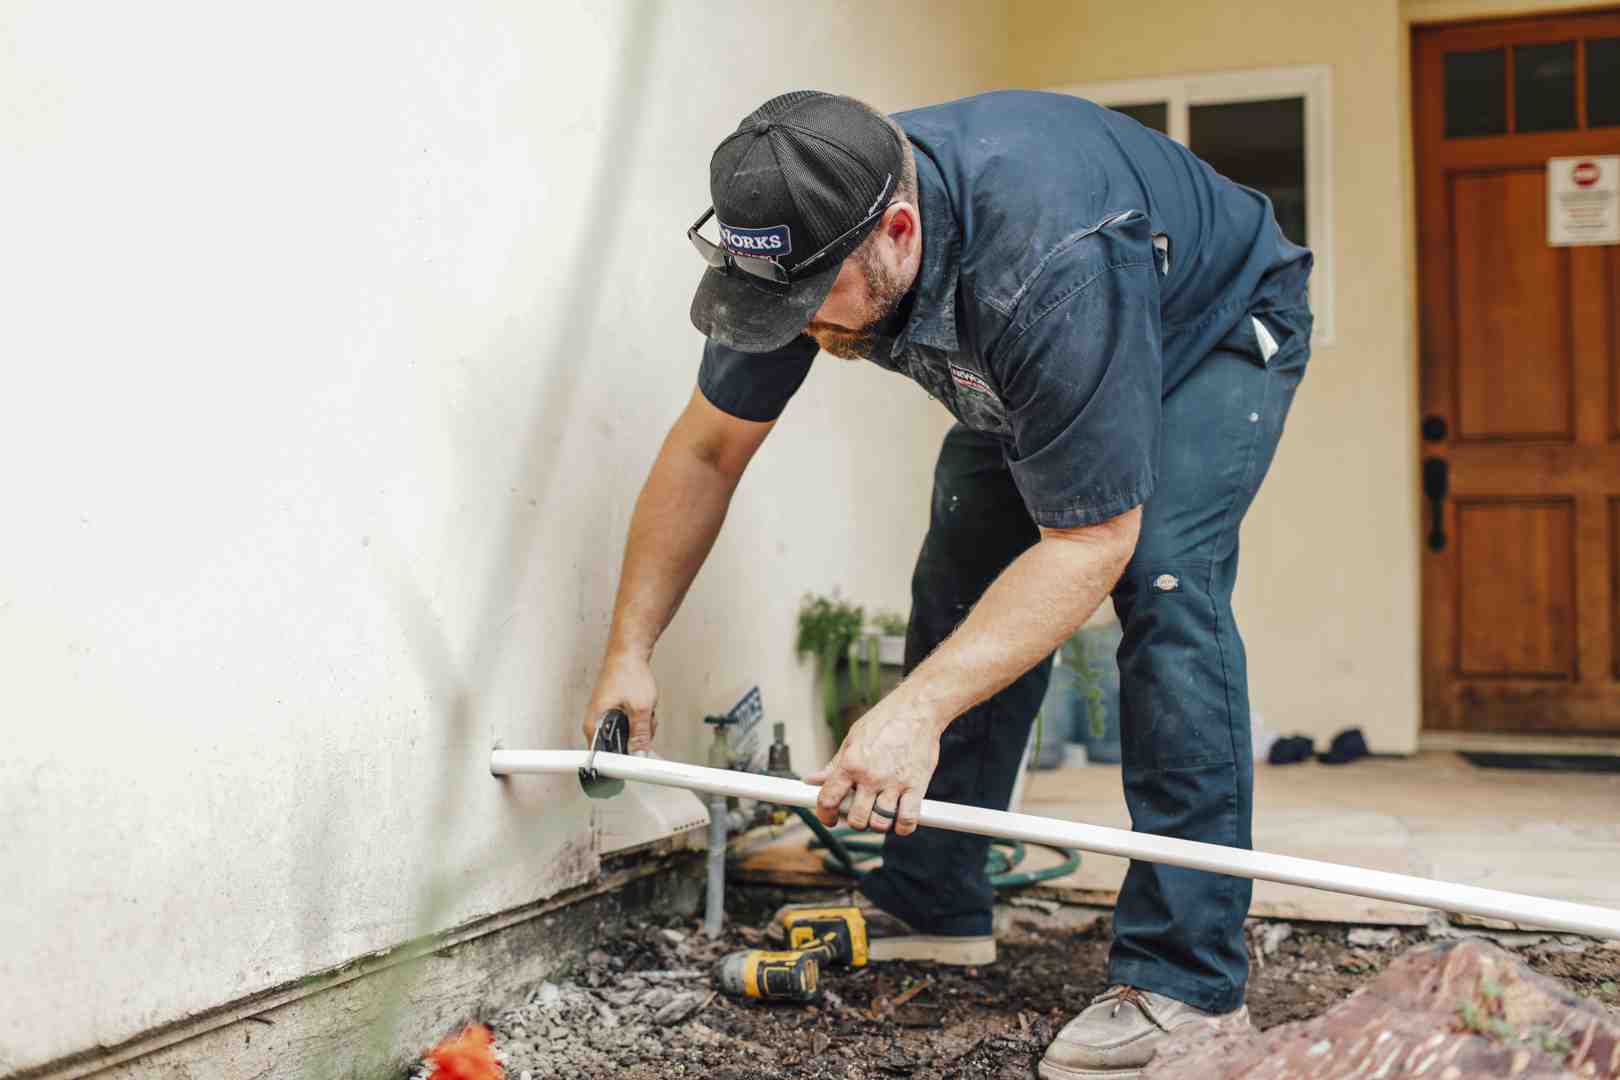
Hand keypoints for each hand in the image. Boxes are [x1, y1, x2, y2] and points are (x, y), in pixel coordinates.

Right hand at [584, 650, 657, 750]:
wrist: (628, 652)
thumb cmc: (627, 673)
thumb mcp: (640, 708)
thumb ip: (641, 735)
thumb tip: (640, 754)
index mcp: (594, 725)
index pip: (603, 757)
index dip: (622, 761)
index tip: (636, 760)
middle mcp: (595, 723)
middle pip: (618, 747)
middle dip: (637, 738)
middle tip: (644, 720)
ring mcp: (604, 718)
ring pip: (627, 736)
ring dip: (641, 726)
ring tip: (642, 708)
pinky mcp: (613, 713)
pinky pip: (629, 725)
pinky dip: (639, 718)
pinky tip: (642, 706)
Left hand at [804, 696, 939, 836]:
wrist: (917, 708)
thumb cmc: (885, 721)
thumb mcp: (852, 739)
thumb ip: (834, 765)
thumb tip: (812, 780)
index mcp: (850, 763)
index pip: (828, 800)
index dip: (825, 815)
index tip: (829, 818)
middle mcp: (870, 776)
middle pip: (856, 819)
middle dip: (856, 821)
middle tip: (861, 812)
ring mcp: (894, 783)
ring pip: (881, 823)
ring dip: (879, 823)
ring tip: (881, 811)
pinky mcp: (917, 785)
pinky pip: (907, 820)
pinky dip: (903, 826)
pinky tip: (900, 817)